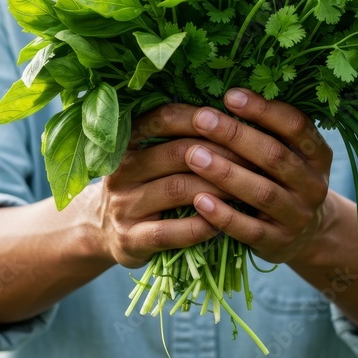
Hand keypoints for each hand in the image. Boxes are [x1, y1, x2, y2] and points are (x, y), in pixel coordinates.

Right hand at [92, 103, 247, 267]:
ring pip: (177, 189)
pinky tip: (221, 225)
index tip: (235, 119)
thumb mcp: (150, 157)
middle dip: (221, 154)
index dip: (201, 118)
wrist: (102, 232)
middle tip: (256, 158)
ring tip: (247, 190)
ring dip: (217, 189)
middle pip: (177, 153)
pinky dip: (199, 226)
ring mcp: (124, 206)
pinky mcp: (130, 240)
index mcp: (128, 142)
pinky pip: (170, 231)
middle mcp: (123, 170)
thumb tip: (234, 117)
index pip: (164, 119)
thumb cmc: (144, 187)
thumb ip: (180, 138)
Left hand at [185, 88, 333, 263]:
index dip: (263, 110)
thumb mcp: (289, 154)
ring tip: (193, 155)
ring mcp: (298, 216)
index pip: (295, 126)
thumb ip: (266, 130)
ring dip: (226, 173)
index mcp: (318, 155)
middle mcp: (314, 185)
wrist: (308, 235)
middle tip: (201, 118)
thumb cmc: (285, 181)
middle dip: (236, 135)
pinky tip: (199, 201)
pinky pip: (250, 230)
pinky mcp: (279, 243)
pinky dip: (224, 215)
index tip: (229, 95)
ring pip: (262, 192)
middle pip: (275, 156)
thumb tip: (224, 94)